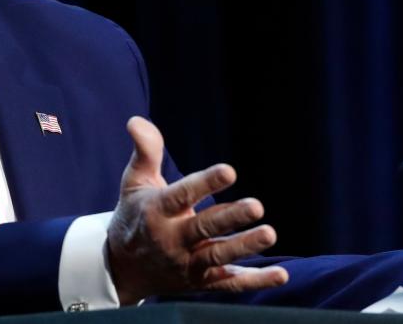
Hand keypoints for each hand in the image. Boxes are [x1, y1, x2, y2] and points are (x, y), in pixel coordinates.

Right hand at [105, 117, 288, 304]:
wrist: (122, 268)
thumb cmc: (135, 214)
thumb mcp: (135, 181)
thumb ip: (146, 151)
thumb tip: (137, 121)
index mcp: (157, 211)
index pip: (182, 195)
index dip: (206, 183)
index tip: (230, 171)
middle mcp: (171, 239)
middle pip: (203, 228)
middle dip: (230, 218)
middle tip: (256, 206)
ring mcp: (186, 263)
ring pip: (217, 256)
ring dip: (244, 246)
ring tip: (270, 233)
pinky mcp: (200, 281)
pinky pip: (228, 283)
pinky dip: (254, 280)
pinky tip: (280, 275)